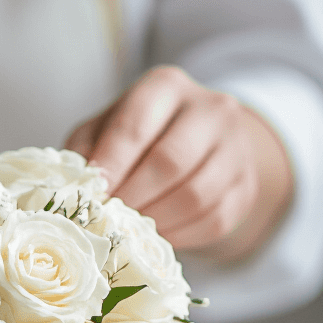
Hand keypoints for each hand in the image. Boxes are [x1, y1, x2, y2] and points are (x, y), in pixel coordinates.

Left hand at [66, 66, 292, 262]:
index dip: (111, 166)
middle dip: (132, 198)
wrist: (197, 144)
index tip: (91, 195)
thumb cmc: (136, 138)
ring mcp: (235, 148)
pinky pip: (212, 221)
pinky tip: (156, 236)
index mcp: (166, 86)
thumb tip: (75, 191)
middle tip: (108, 220)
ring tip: (129, 231)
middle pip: (170, 162)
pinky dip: (179, 235)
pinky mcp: (246, 187)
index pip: (135, 126)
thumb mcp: (103, 131)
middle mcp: (210, 108)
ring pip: (194, 196)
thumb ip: (86, 153)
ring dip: (155, 221)